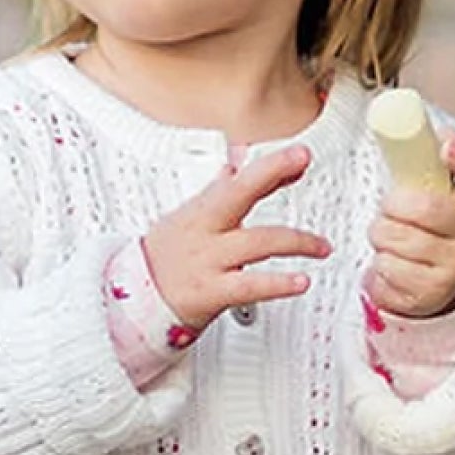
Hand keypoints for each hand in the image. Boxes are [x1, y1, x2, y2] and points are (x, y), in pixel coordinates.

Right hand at [142, 146, 330, 335]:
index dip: (269, 165)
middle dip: (270, 171)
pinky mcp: (211, 292)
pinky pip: (250, 286)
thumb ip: (216, 192)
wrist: (132, 301)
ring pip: (257, 242)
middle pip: (238, 192)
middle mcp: (205, 231)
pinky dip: (279, 284)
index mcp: (201, 211)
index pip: (239, 180)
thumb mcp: (185, 218)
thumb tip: (234, 166)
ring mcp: (208, 260)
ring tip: (322, 246)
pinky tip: (301, 281)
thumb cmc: (163, 259)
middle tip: (300, 158)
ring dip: (296, 241)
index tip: (298, 154)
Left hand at [368, 135, 454, 318]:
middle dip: (393, 207)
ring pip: (395, 240)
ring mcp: (451, 267)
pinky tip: (392, 266)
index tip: (447, 145)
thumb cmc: (427, 232)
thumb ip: (427, 165)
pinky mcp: (428, 294)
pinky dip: (378, 267)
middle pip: (423, 209)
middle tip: (390, 211)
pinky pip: (386, 270)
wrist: (432, 285)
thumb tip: (440, 131)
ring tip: (391, 241)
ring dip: (380, 237)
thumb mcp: (430, 196)